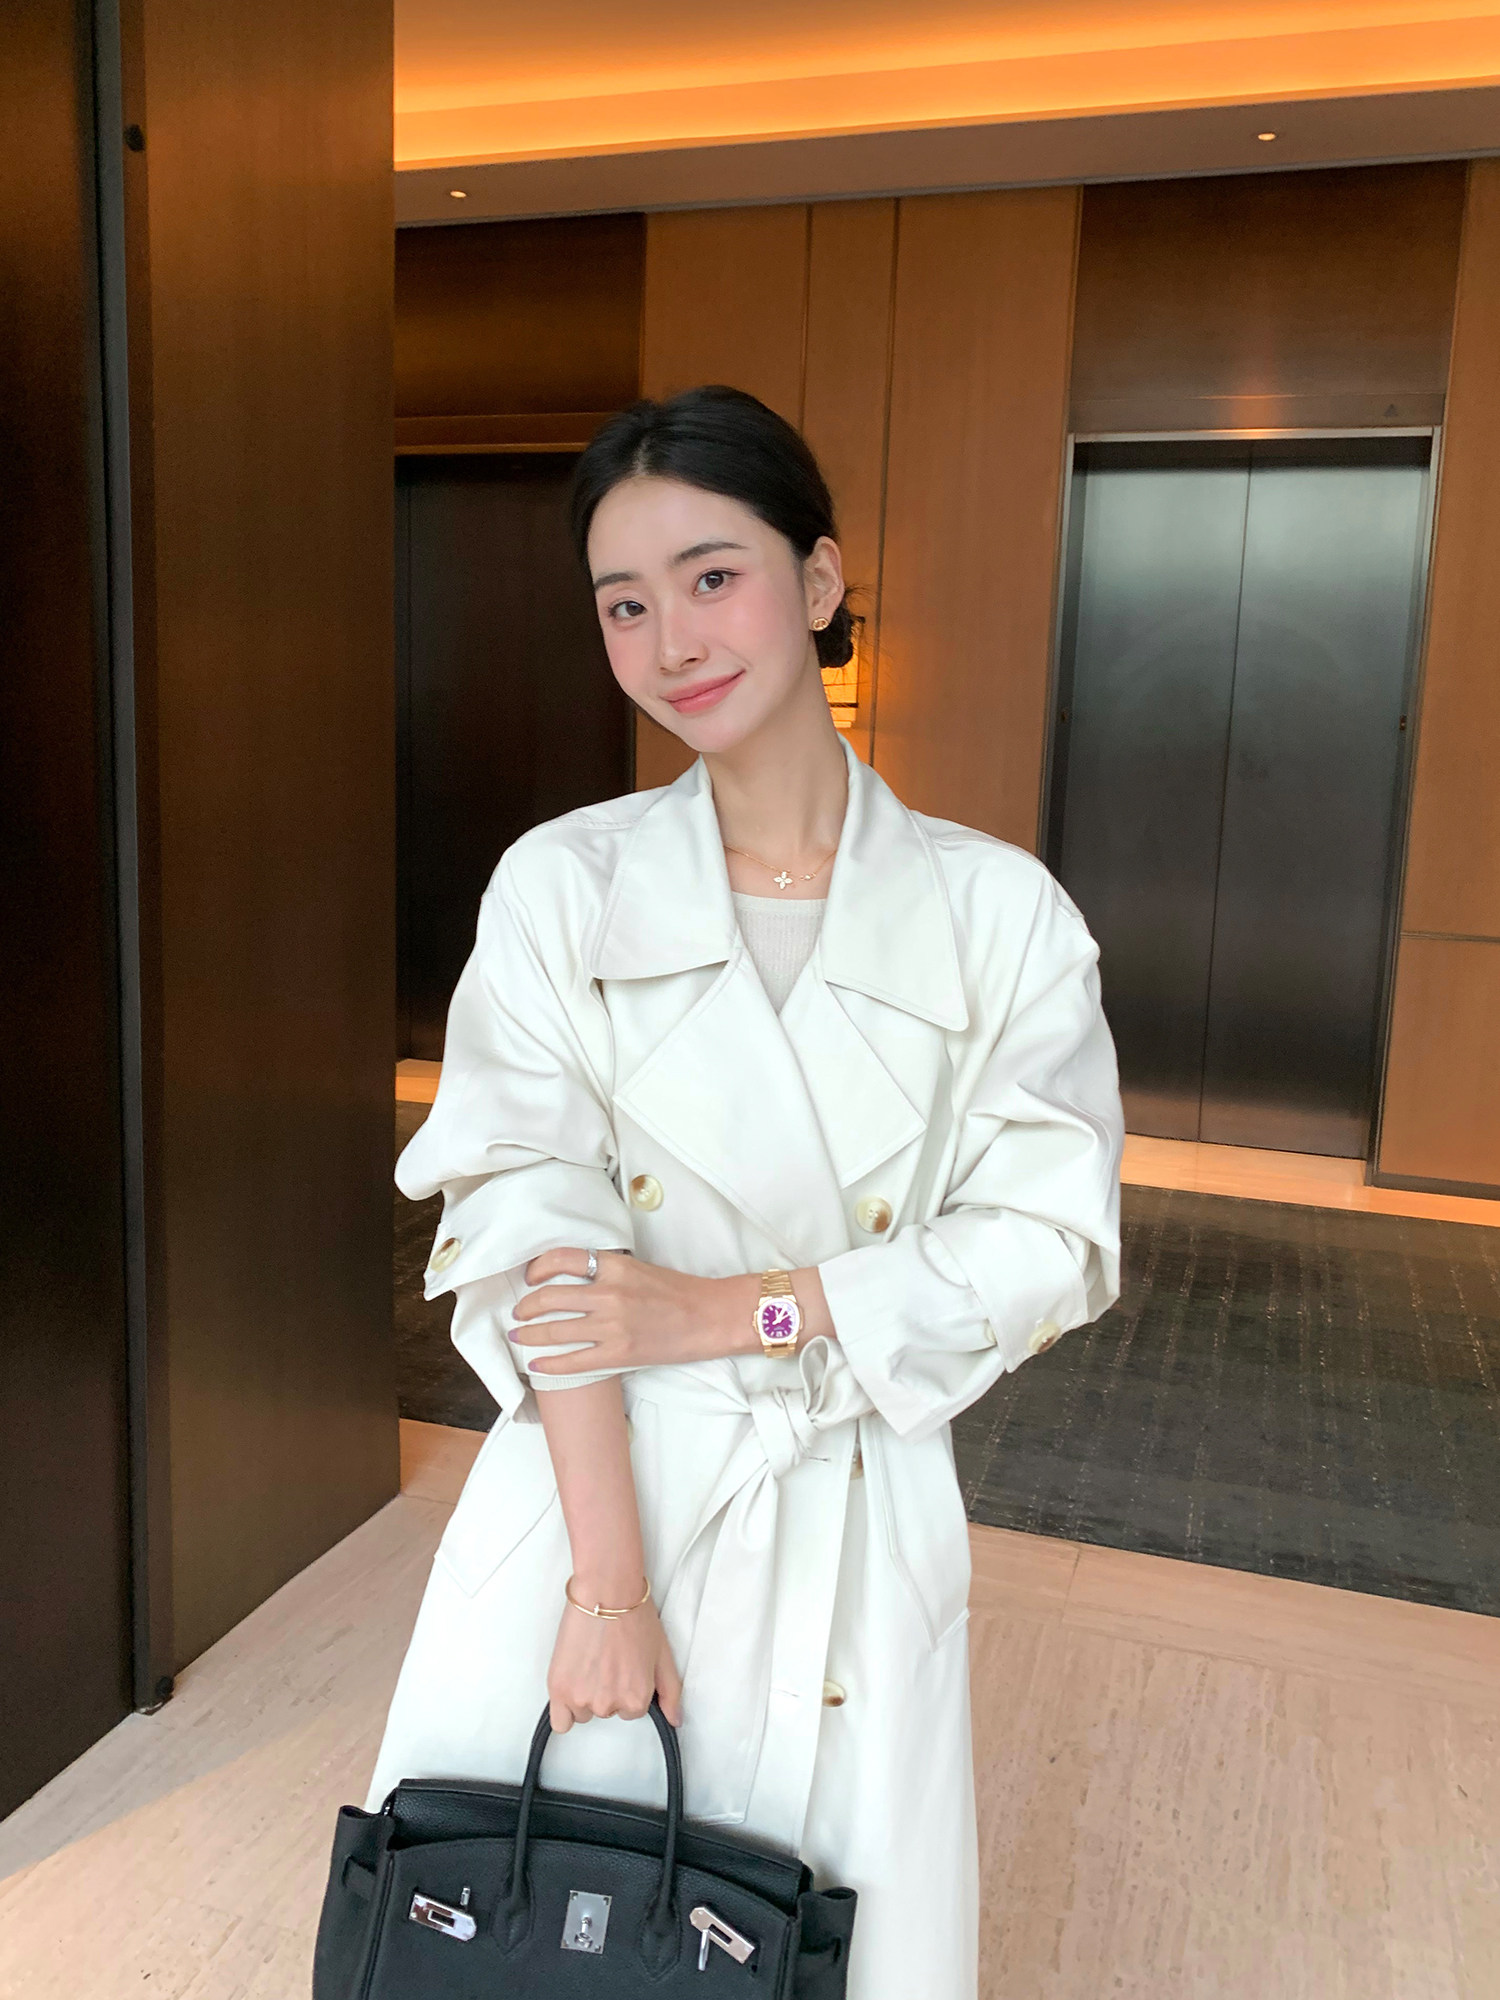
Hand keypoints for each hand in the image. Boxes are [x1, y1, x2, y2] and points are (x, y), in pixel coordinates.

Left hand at [514, 1250, 757, 1373]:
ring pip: (556, 1330)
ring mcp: (613, 1325)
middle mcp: (610, 1293)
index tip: (530, 1277)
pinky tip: (537, 1365)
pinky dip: (550, 1364)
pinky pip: (574, 1361)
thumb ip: (608, 1271)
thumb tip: (573, 1279)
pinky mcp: (619, 1353)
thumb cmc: (678, 1292)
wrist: (709, 1317)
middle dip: (526, 1308)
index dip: (538, 1268)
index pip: (563, 1258)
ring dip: (530, 1335)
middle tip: (519, 1313)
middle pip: (551, 1298)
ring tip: (519, 1337)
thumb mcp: (639, 1269)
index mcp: (616, 1266)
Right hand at [548, 1590, 682, 1734]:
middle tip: (605, 1659)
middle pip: (606, 1711)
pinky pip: (560, 1722)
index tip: (622, 1667)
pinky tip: (570, 1688)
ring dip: (584, 1694)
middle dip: (606, 1690)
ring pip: (583, 1712)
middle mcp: (609, 1704)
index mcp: (636, 1699)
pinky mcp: (559, 1689)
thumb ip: (671, 1692)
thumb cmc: (634, 1616)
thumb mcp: (662, 1655)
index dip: (626, 1687)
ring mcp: (582, 1698)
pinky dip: (564, 1710)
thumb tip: (675, 1720)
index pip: (630, 1711)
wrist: (606, 1591)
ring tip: (588, 1662)